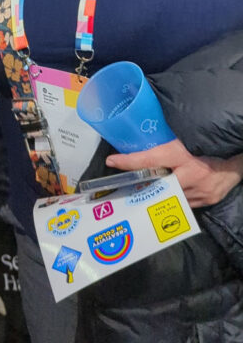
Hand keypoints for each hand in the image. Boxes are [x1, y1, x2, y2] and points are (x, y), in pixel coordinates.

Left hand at [106, 139, 242, 207]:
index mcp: (183, 156)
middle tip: (127, 185)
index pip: (151, 159)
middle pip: (158, 186)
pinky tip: (170, 197)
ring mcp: (200, 192)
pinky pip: (184, 205)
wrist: (237, 159)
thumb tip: (141, 137)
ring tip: (146, 191)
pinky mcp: (207, 201)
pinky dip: (175, 200)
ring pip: (170, 198)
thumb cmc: (209, 144)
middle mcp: (191, 176)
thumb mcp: (185, 139)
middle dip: (143, 187)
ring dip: (159, 195)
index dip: (130, 161)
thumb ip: (167, 142)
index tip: (112, 161)